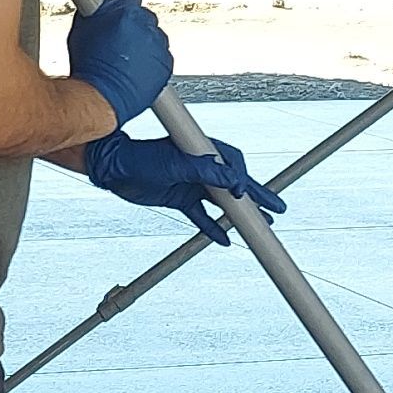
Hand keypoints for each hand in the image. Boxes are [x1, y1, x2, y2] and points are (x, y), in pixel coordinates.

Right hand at [64, 0, 172, 125]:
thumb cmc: (88, 66)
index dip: (122, 9)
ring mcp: (158, 45)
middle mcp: (146, 25)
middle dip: (134, 29)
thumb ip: (99, 12)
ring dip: (144, 46)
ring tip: (126, 62)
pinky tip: (136, 72)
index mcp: (126, 12)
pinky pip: (162, 59)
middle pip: (145, 19)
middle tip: (119, 44)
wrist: (100, 95)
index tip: (119, 17)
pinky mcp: (166, 64)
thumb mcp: (84, 29)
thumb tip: (101, 5)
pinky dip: (153, 64)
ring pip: (155, 39)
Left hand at [81, 134, 285, 242]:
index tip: (249, 196)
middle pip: (235, 186)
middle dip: (257, 198)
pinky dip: (212, 227)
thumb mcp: (176, 164)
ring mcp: (192, 184)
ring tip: (260, 225)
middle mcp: (202, 168)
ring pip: (222, 203)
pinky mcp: (180, 199)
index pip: (235, 167)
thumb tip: (235, 182)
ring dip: (239, 215)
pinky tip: (224, 239)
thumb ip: (207, 172)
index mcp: (204, 153)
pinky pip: (201, 216)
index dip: (246, 182)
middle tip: (278, 209)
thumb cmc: (143, 157)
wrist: (114, 168)